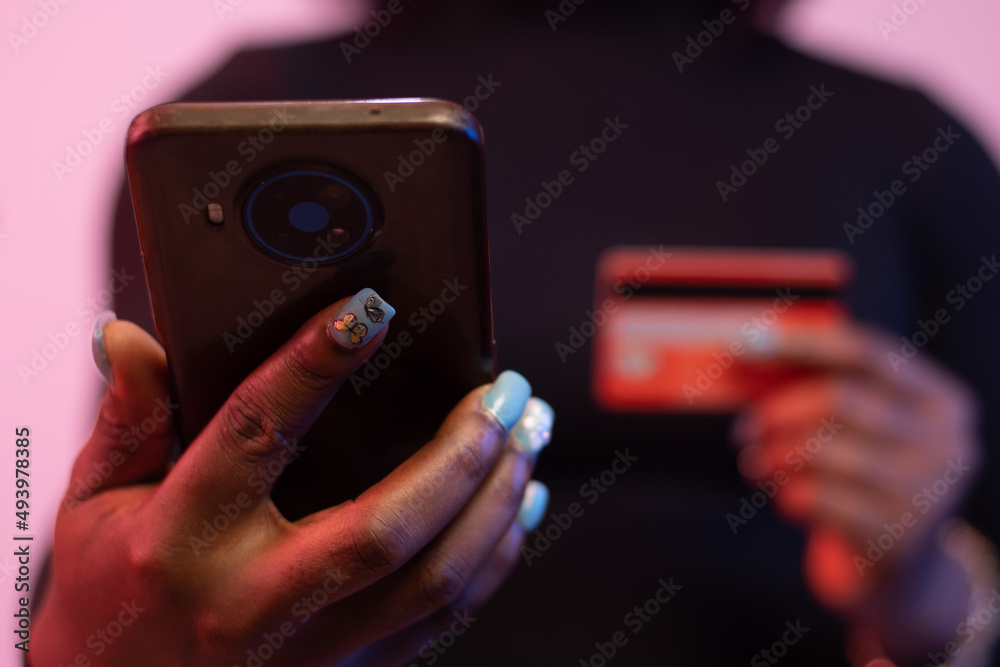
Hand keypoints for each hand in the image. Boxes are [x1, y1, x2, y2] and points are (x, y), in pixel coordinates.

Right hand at [33, 292, 553, 666]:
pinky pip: (443, 617)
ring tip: (529, 433)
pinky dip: (495, 554)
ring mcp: (310, 650)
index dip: (315, 365)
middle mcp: (251, 602)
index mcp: (181, 539)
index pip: (258, 433)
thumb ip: (127, 420)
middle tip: (506, 390)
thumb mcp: (93, 505)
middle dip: (462, 451)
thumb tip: (134, 337)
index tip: (369, 309)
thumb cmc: (106, 596)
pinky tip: (519, 501)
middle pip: (385, 525)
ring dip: (497, 498)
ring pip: (434, 577)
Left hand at [734, 324, 980, 653]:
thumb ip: (823, 387)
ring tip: (756, 463)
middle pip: (841, 398)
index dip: (804, 344)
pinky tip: (784, 496)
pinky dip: (789, 492)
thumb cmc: (867, 477)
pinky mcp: (899, 535)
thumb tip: (751, 355)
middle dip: (780, 409)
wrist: (899, 565)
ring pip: (826, 450)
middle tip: (745, 427)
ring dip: (776, 454)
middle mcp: (948, 442)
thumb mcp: (863, 429)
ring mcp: (929, 492)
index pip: (868, 352)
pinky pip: (821, 497)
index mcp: (944, 400)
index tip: (748, 345)